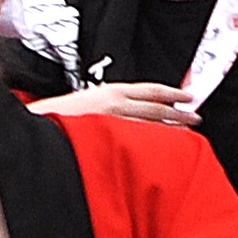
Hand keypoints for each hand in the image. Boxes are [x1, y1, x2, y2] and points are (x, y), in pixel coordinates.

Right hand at [27, 80, 201, 125]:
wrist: (40, 124)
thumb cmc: (61, 116)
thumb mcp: (89, 102)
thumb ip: (112, 106)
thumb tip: (130, 113)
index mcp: (112, 91)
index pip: (150, 90)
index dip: (171, 93)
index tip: (188, 96)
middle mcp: (116, 102)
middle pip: (157, 107)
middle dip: (180, 113)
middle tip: (198, 117)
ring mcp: (114, 120)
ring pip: (151, 124)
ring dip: (172, 128)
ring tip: (189, 133)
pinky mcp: (110, 136)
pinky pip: (139, 140)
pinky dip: (155, 142)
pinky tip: (167, 148)